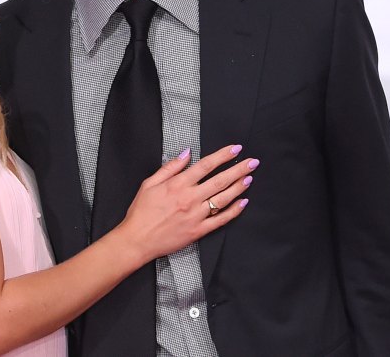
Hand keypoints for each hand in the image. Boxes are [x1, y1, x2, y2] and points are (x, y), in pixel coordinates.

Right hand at [116, 144, 256, 261]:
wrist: (137, 240)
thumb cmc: (141, 212)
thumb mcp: (149, 184)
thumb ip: (170, 168)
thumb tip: (186, 153)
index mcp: (178, 185)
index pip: (206, 165)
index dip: (223, 156)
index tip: (235, 149)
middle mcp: (190, 198)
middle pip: (220, 180)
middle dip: (238, 169)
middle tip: (253, 162)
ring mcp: (196, 216)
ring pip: (223, 199)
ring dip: (239, 187)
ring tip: (249, 178)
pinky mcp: (198, 231)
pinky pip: (220, 220)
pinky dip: (233, 211)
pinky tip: (243, 202)